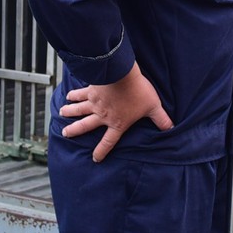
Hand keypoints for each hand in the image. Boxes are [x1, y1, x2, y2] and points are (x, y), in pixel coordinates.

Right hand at [58, 63, 172, 161]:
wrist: (122, 74)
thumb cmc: (137, 91)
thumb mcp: (153, 106)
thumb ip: (161, 119)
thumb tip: (171, 128)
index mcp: (117, 123)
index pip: (108, 141)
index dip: (102, 151)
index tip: (96, 158)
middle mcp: (102, 116)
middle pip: (85, 126)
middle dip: (75, 131)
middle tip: (66, 134)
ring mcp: (94, 103)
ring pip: (79, 110)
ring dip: (70, 112)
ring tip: (61, 114)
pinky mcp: (91, 90)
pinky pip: (80, 94)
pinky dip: (73, 95)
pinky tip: (67, 95)